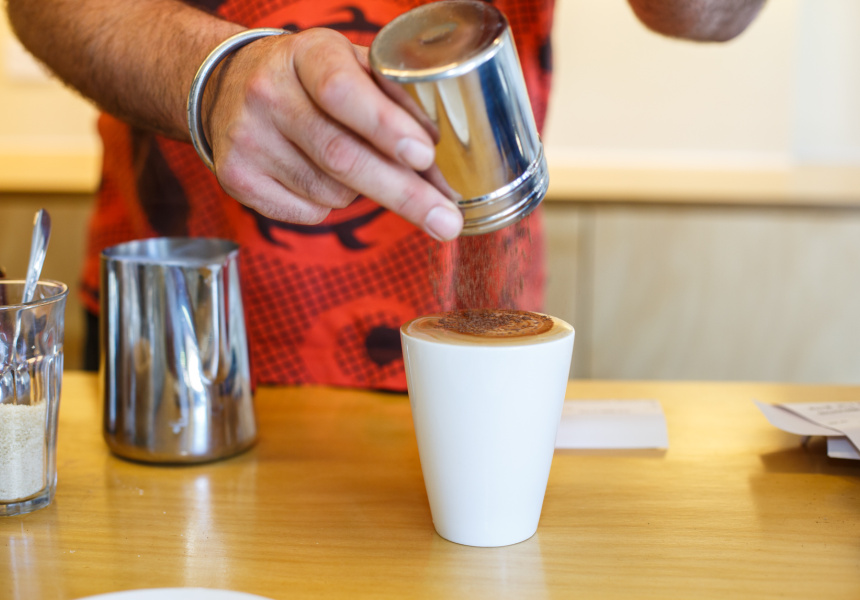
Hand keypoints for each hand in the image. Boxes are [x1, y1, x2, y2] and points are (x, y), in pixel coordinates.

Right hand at [203, 28, 463, 240]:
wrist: (229, 84)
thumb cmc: (313, 79)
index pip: (342, 91)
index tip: (424, 156)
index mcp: (306, 54)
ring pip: (332, 192)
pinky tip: (318, 175)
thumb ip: (399, 106)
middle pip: (340, 156)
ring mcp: (246, 139)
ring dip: (362, 192)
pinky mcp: (236, 179)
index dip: (385, 127)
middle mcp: (268, 93)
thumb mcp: (354, 68)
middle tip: (445, 222)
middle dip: (402, 194)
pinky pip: (309, 213)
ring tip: (353, 163)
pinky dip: (331, 205)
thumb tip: (444, 172)